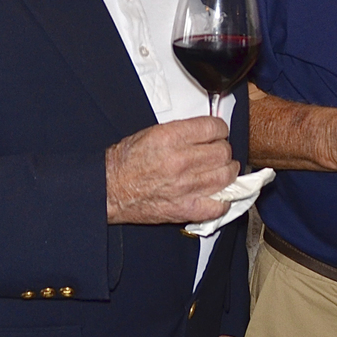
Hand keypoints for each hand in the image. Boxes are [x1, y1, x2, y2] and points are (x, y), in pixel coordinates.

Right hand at [104, 117, 237, 224]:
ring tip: (222, 170)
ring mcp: (185, 187)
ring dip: (228, 172)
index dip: (220, 129)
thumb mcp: (153, 132)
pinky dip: (223, 200)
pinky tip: (218, 193)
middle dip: (223, 150)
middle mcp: (181, 161)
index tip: (218, 133)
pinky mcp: (185, 209)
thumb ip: (183, 131)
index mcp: (171, 138)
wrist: (109, 189)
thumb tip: (207, 132)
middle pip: (223, 151)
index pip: (214, 127)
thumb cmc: (127, 161)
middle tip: (217, 152)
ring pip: (226, 176)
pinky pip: (218, 205)